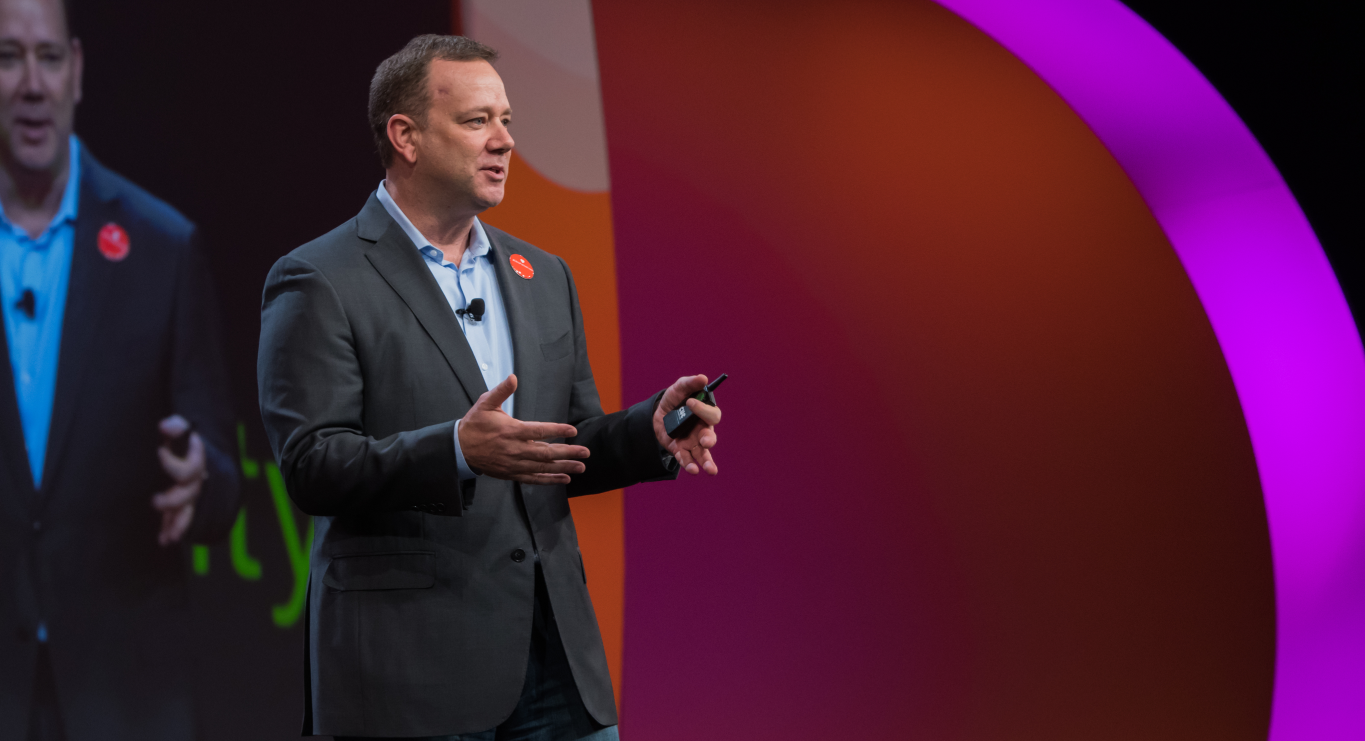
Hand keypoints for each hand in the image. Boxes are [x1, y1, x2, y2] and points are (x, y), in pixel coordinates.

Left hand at [153, 414, 206, 545]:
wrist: (194, 451)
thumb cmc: (184, 440)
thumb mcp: (180, 429)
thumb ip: (176, 426)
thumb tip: (165, 426)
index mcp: (195, 464)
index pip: (187, 467)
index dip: (173, 462)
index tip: (159, 452)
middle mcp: (195, 482)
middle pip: (188, 495)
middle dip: (173, 500)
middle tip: (155, 501)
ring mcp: (190, 495)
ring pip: (187, 511)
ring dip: (178, 524)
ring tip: (169, 538)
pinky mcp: (181, 504)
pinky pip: (178, 518)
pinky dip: (171, 529)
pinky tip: (164, 540)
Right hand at [459, 374, 590, 484]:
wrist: (459, 449)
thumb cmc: (475, 424)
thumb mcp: (485, 403)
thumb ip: (501, 391)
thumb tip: (513, 377)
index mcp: (511, 431)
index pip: (538, 431)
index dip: (557, 430)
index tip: (573, 430)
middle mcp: (515, 449)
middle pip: (545, 453)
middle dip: (568, 453)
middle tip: (585, 452)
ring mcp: (514, 464)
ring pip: (542, 468)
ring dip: (563, 468)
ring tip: (580, 467)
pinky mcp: (511, 474)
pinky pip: (533, 479)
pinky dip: (549, 480)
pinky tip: (564, 479)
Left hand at [653, 375, 721, 474]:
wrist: (657, 413)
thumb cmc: (674, 399)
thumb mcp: (679, 388)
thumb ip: (690, 383)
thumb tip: (703, 378)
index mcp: (705, 414)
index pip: (712, 415)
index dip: (703, 410)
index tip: (689, 403)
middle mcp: (702, 430)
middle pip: (710, 437)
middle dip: (709, 440)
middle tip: (705, 441)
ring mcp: (692, 442)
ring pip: (702, 454)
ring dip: (706, 461)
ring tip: (710, 470)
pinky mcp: (681, 450)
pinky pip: (686, 459)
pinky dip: (689, 464)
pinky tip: (692, 469)